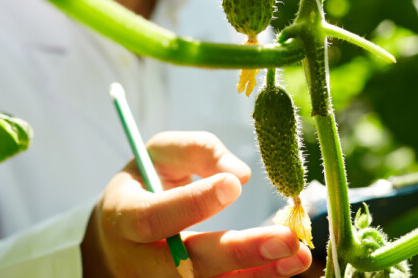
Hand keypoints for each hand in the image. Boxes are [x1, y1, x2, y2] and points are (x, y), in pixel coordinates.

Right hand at [83, 131, 311, 276]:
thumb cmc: (144, 186)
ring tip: (298, 256)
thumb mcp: (159, 154)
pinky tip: (287, 265)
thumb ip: (198, 151)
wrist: (119, 239)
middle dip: (238, 253)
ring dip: (258, 273)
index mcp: (123, 216)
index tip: (232, 185)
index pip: (154, 217)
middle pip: (188, 265)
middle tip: (285, 238)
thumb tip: (240, 175)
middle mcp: (138, 261)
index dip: (193, 204)